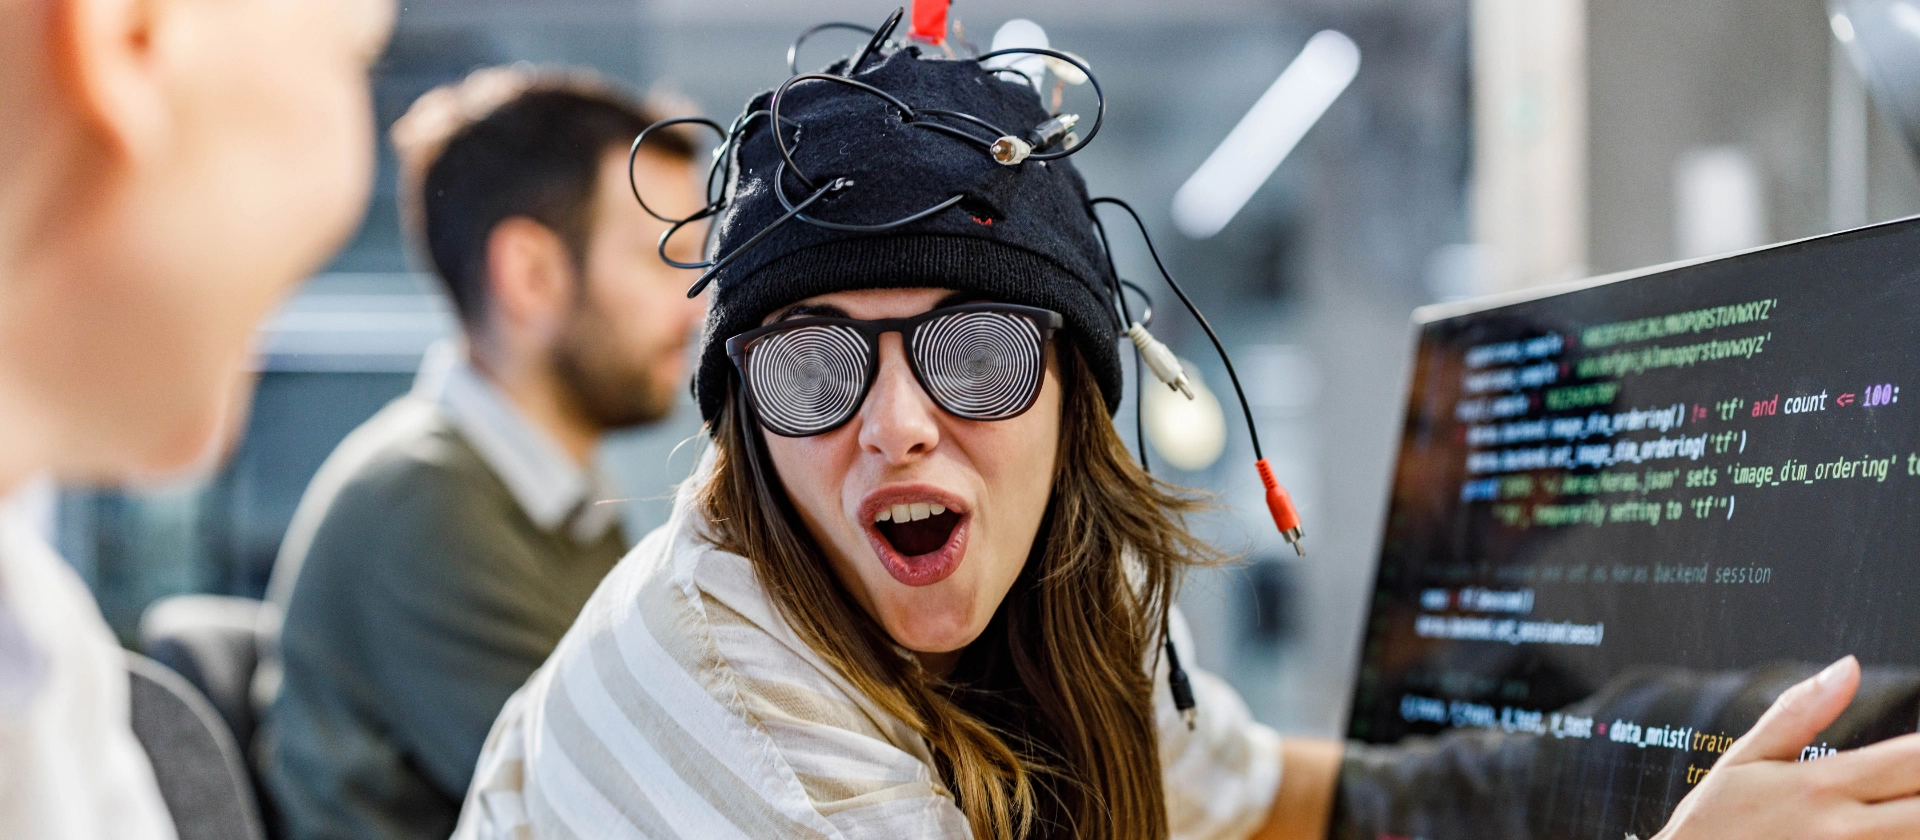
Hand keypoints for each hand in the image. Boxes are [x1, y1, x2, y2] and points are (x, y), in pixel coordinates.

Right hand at [1654, 656, 1919, 839]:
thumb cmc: (1714, 826)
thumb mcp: (1745, 761)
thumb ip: (1799, 714)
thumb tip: (1848, 667)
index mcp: (1820, 786)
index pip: (1912, 760)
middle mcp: (1843, 830)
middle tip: (1910, 781)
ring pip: (1918, 835)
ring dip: (1915, 817)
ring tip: (1901, 802)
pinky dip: (1901, 839)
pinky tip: (1890, 828)